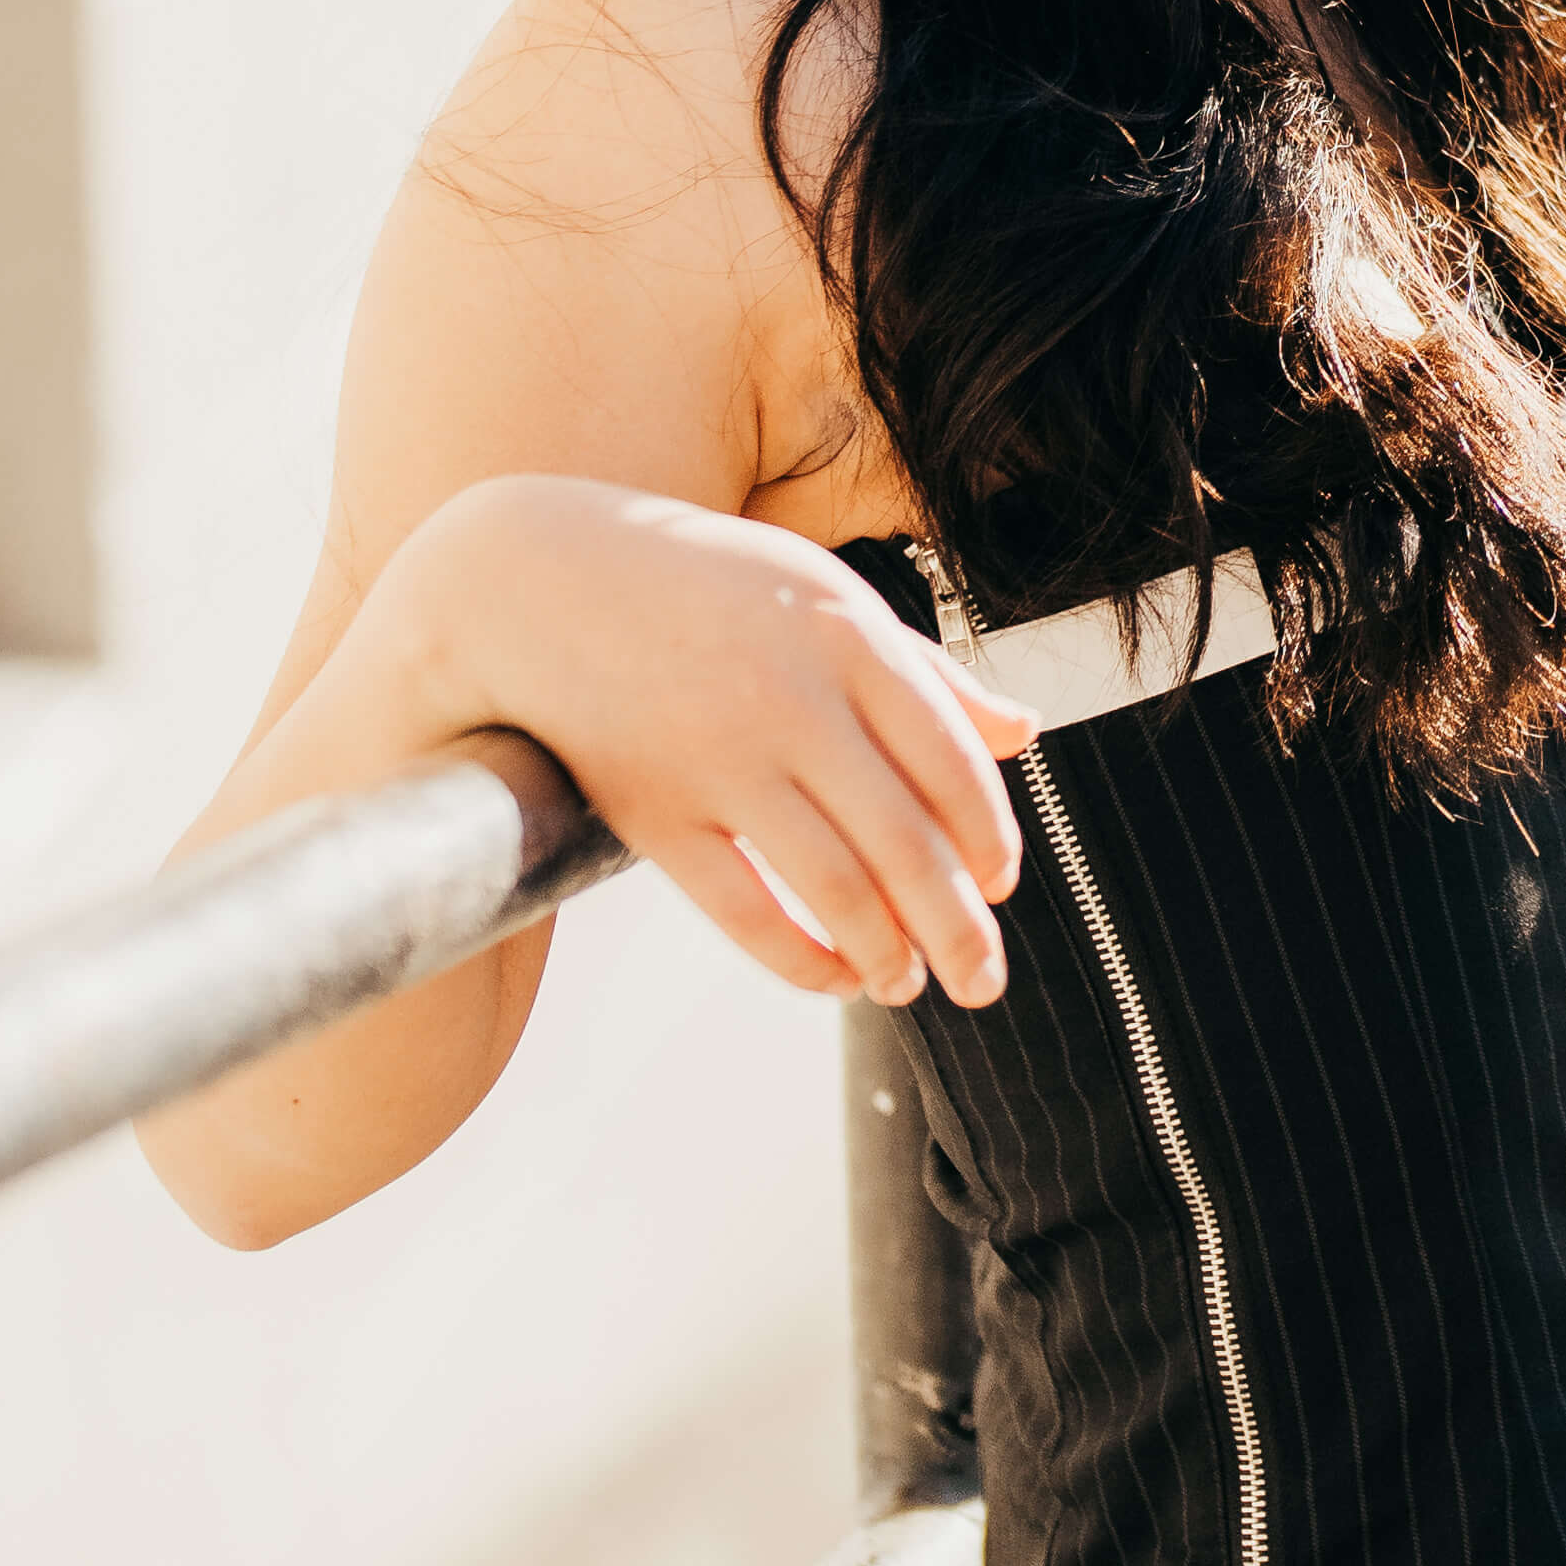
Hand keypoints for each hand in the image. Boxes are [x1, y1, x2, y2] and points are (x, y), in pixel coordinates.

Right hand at [413, 477, 1024, 1012]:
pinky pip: (743, 911)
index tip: (999, 888)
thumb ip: (926, 673)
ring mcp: (719, 757)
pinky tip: (833, 981)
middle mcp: (793, 697)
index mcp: (849, 634)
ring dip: (887, 955)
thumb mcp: (824, 599)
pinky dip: (800, 962)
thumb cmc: (708, 590)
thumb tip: (1024, 734)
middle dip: (958, 929)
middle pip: (906, 841)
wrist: (541, 581)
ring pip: (835, 888)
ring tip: (906, 985)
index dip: (987, 839)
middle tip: (982, 982)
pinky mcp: (653, 810)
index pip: (951, 761)